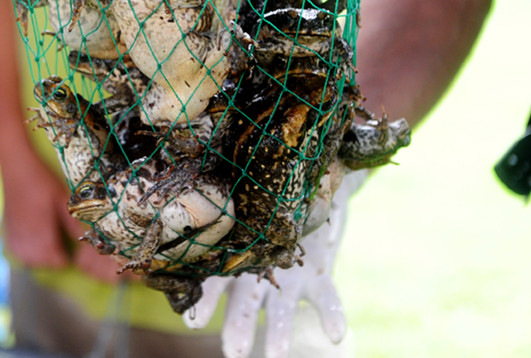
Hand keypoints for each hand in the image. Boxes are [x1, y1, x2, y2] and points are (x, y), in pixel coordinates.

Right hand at [0, 147, 82, 268]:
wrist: (17, 166)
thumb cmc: (42, 180)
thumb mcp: (63, 199)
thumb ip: (72, 222)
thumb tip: (85, 239)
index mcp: (42, 233)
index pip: (55, 259)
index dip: (66, 258)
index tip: (73, 253)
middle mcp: (27, 238)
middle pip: (41, 262)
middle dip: (53, 260)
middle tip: (64, 250)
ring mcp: (15, 234)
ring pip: (27, 258)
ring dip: (39, 258)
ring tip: (49, 249)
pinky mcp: (8, 228)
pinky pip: (15, 249)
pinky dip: (25, 252)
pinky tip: (32, 244)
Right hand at [184, 170, 367, 357]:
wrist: (310, 190)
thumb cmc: (271, 192)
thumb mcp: (252, 196)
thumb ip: (237, 202)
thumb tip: (211, 194)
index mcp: (235, 255)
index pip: (215, 282)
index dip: (206, 302)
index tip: (194, 322)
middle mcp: (259, 274)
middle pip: (245, 307)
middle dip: (239, 329)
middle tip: (234, 354)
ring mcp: (290, 279)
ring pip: (282, 311)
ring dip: (280, 334)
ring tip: (277, 355)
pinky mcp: (319, 278)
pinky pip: (327, 299)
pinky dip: (332, 316)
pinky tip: (336, 335)